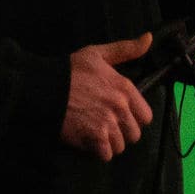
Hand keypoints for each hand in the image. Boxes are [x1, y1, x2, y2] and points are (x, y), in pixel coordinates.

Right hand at [61, 32, 154, 161]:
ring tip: (97, 134)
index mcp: (125, 88)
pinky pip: (107, 155)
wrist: (46, 88)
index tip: (122, 116)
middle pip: (134, 134)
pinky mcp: (94, 138)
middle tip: (107, 126)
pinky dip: (98, 152)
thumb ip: (126, 49)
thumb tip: (148, 38)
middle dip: (122, 133)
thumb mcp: (98, 54)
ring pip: (120, 146)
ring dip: (110, 143)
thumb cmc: (71, 70)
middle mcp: (120, 107)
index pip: (146, 116)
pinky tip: (90, 142)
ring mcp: (108, 124)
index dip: (135, 118)